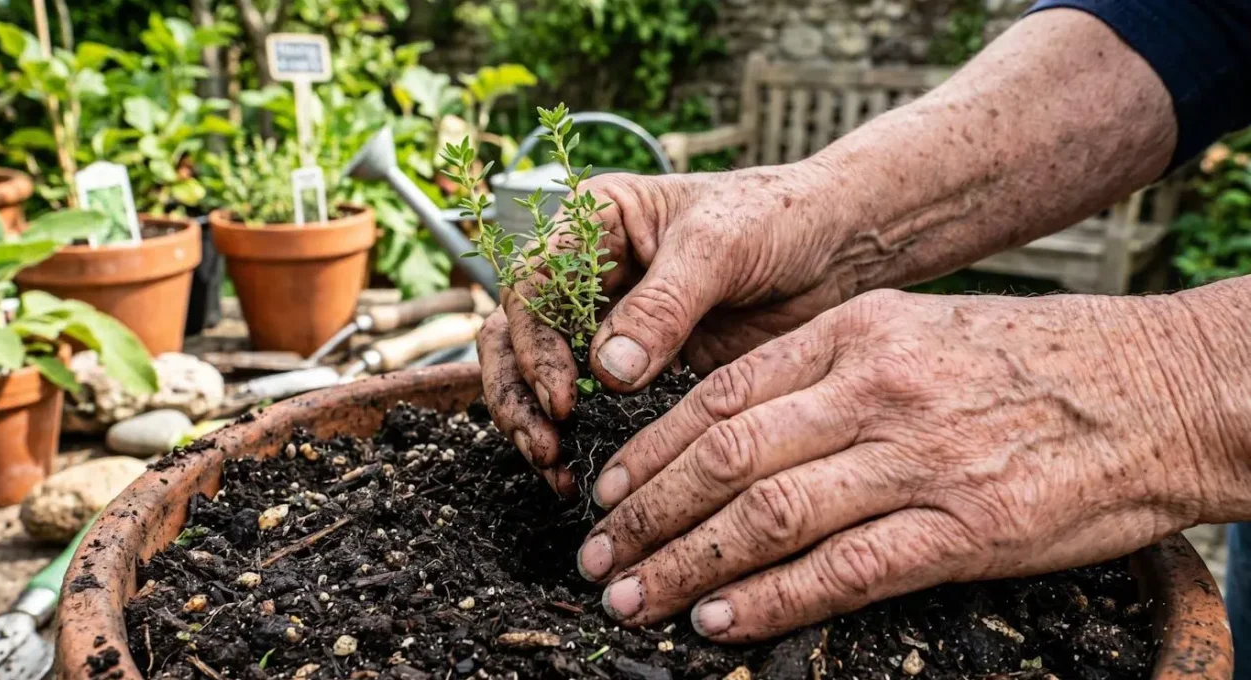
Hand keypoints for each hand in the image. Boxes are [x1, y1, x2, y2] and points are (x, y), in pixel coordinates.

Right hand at [478, 167, 853, 489]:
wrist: (842, 249)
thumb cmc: (781, 218)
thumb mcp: (720, 246)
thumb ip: (664, 303)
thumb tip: (608, 370)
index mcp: (594, 226)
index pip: (531, 286)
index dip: (535, 344)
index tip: (564, 395)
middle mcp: (590, 277)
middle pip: (516, 337)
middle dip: (519, 393)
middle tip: (546, 446)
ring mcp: (611, 327)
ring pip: (538, 379)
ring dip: (536, 424)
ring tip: (557, 470)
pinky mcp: (643, 373)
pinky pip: (593, 410)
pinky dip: (580, 442)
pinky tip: (584, 476)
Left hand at [575, 287, 1249, 640]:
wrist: (1157, 387)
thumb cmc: (1033, 360)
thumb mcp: (919, 329)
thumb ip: (828, 368)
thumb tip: (736, 425)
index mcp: (855, 332)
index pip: (719, 394)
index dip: (649, 449)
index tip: (606, 491)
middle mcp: (874, 388)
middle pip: (726, 456)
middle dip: (648, 514)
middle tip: (597, 554)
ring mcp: (919, 458)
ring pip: (768, 515)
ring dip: (687, 565)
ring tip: (632, 596)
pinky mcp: (966, 527)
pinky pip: (844, 569)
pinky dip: (771, 599)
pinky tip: (720, 621)